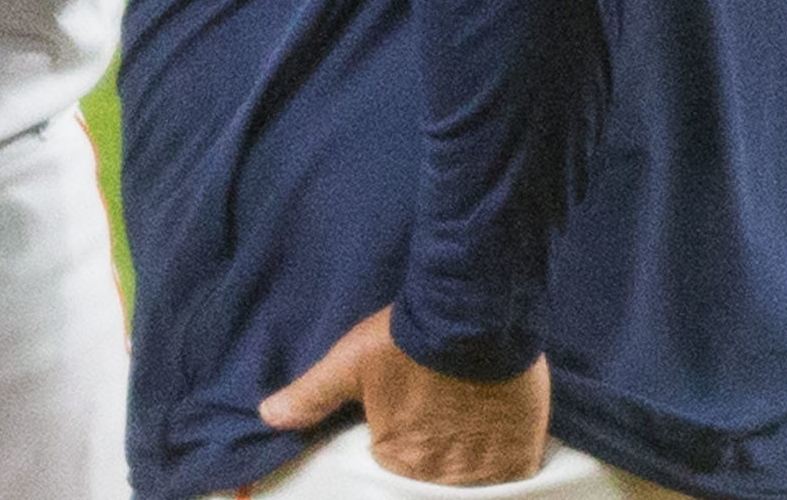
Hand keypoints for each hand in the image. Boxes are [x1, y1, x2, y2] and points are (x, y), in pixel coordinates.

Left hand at [260, 306, 548, 484]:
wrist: (471, 312)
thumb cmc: (406, 337)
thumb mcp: (350, 362)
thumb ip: (312, 394)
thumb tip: (268, 416)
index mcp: (397, 457)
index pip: (392, 466)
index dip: (400, 438)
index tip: (410, 413)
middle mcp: (438, 474)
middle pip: (433, 473)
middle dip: (434, 448)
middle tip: (439, 408)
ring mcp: (482, 470)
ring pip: (470, 475)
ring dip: (467, 452)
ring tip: (466, 414)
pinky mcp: (518, 457)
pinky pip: (509, 474)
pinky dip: (502, 457)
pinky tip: (493, 427)